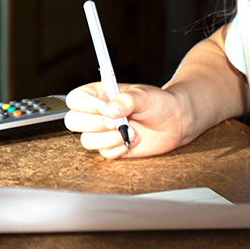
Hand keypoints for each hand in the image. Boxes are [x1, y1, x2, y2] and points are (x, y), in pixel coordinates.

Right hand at [63, 82, 195, 158]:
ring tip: (130, 132)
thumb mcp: (144, 95)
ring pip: (86, 140)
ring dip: (108, 138)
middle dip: (94, 124)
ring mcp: (103, 132)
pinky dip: (118, 148)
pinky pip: (104, 153)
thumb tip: (110, 109)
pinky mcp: (112, 147)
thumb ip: (126, 100)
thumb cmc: (159, 103)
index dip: (86, 105)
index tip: (106, 107)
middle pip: (73, 121)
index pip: (75, 99)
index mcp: (100, 95)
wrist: (175, 122)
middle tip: (115, 122)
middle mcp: (97, 113)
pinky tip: (133, 140)